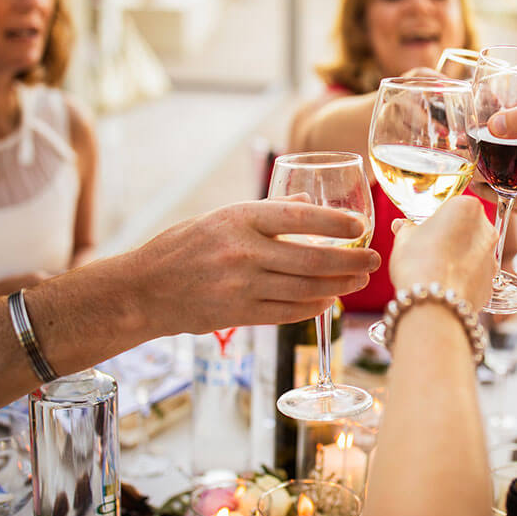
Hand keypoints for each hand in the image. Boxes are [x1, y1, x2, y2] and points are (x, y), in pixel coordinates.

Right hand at [126, 199, 380, 334]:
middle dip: (351, 260)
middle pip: (312, 259)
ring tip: (359, 280)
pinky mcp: (238, 314)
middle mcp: (243, 251)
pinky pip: (287, 313)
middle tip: (373, 259)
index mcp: (240, 218)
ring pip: (305, 289)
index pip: (300, 217)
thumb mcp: (221, 216)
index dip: (336, 223)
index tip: (361, 225)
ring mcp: (241, 286)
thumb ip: (266, 212)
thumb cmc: (183, 246)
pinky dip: (313, 307)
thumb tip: (307, 201)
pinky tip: (328, 300)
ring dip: (339, 286)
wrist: (143, 289)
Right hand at [389, 196, 496, 310]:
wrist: (434, 303)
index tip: (425, 229)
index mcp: (467, 207)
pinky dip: (463, 279)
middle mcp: (486, 230)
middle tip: (428, 249)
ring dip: (458, 258)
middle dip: (451, 237)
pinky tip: (445, 286)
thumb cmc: (418, 263)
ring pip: (473, 252)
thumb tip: (402, 226)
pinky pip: (475, 275)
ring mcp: (492, 257)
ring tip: (435, 270)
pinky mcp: (491, 283)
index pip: (452, 206)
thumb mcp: (404, 239)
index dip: (437, 218)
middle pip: (467, 228)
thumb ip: (406, 228)